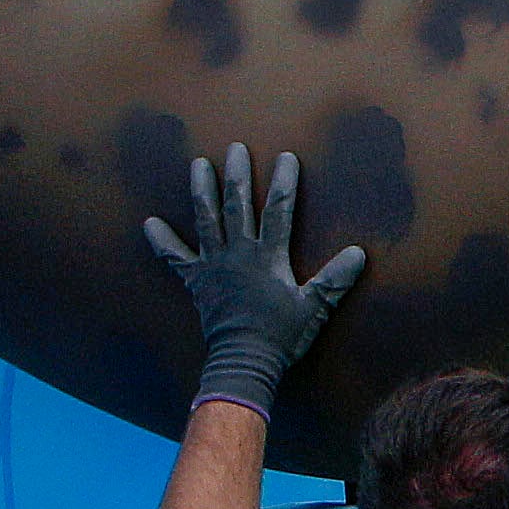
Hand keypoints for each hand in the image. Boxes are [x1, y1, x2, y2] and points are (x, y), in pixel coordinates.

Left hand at [143, 141, 366, 416]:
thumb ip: (334, 279)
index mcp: (268, 256)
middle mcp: (238, 252)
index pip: (279, 210)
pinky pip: (174, 258)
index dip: (284, 182)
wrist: (243, 359)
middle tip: (234, 148)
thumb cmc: (281, 334)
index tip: (285, 157)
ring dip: (201, 190)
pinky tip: (149, 222)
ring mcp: (213, 264)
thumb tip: (358, 253)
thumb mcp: (315, 307)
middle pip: (237, 205)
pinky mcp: (196, 280)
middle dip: (237, 175)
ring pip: (205, 219)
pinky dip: (162, 240)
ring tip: (198, 164)